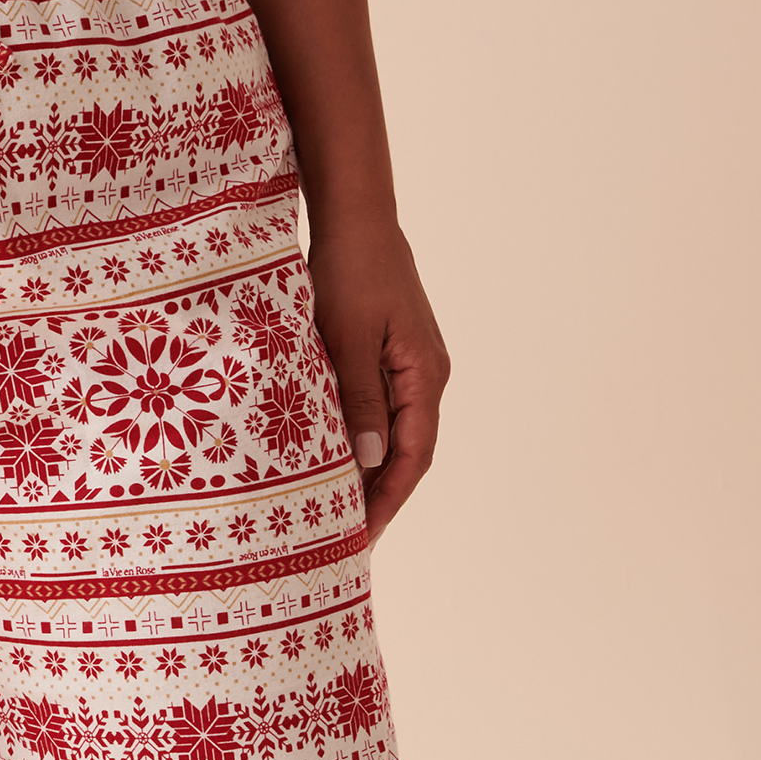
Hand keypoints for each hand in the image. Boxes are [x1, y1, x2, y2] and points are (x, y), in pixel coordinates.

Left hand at [307, 214, 450, 545]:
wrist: (355, 220)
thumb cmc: (351, 272)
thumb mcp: (349, 339)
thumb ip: (358, 400)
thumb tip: (368, 462)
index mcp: (425, 376)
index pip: (413, 458)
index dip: (388, 501)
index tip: (363, 536)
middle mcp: (425, 377)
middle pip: (407, 455)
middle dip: (379, 499)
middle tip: (346, 539)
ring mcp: (409, 368)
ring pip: (393, 437)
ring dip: (369, 475)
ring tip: (337, 512)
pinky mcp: (389, 358)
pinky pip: (379, 413)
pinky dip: (361, 443)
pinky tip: (335, 462)